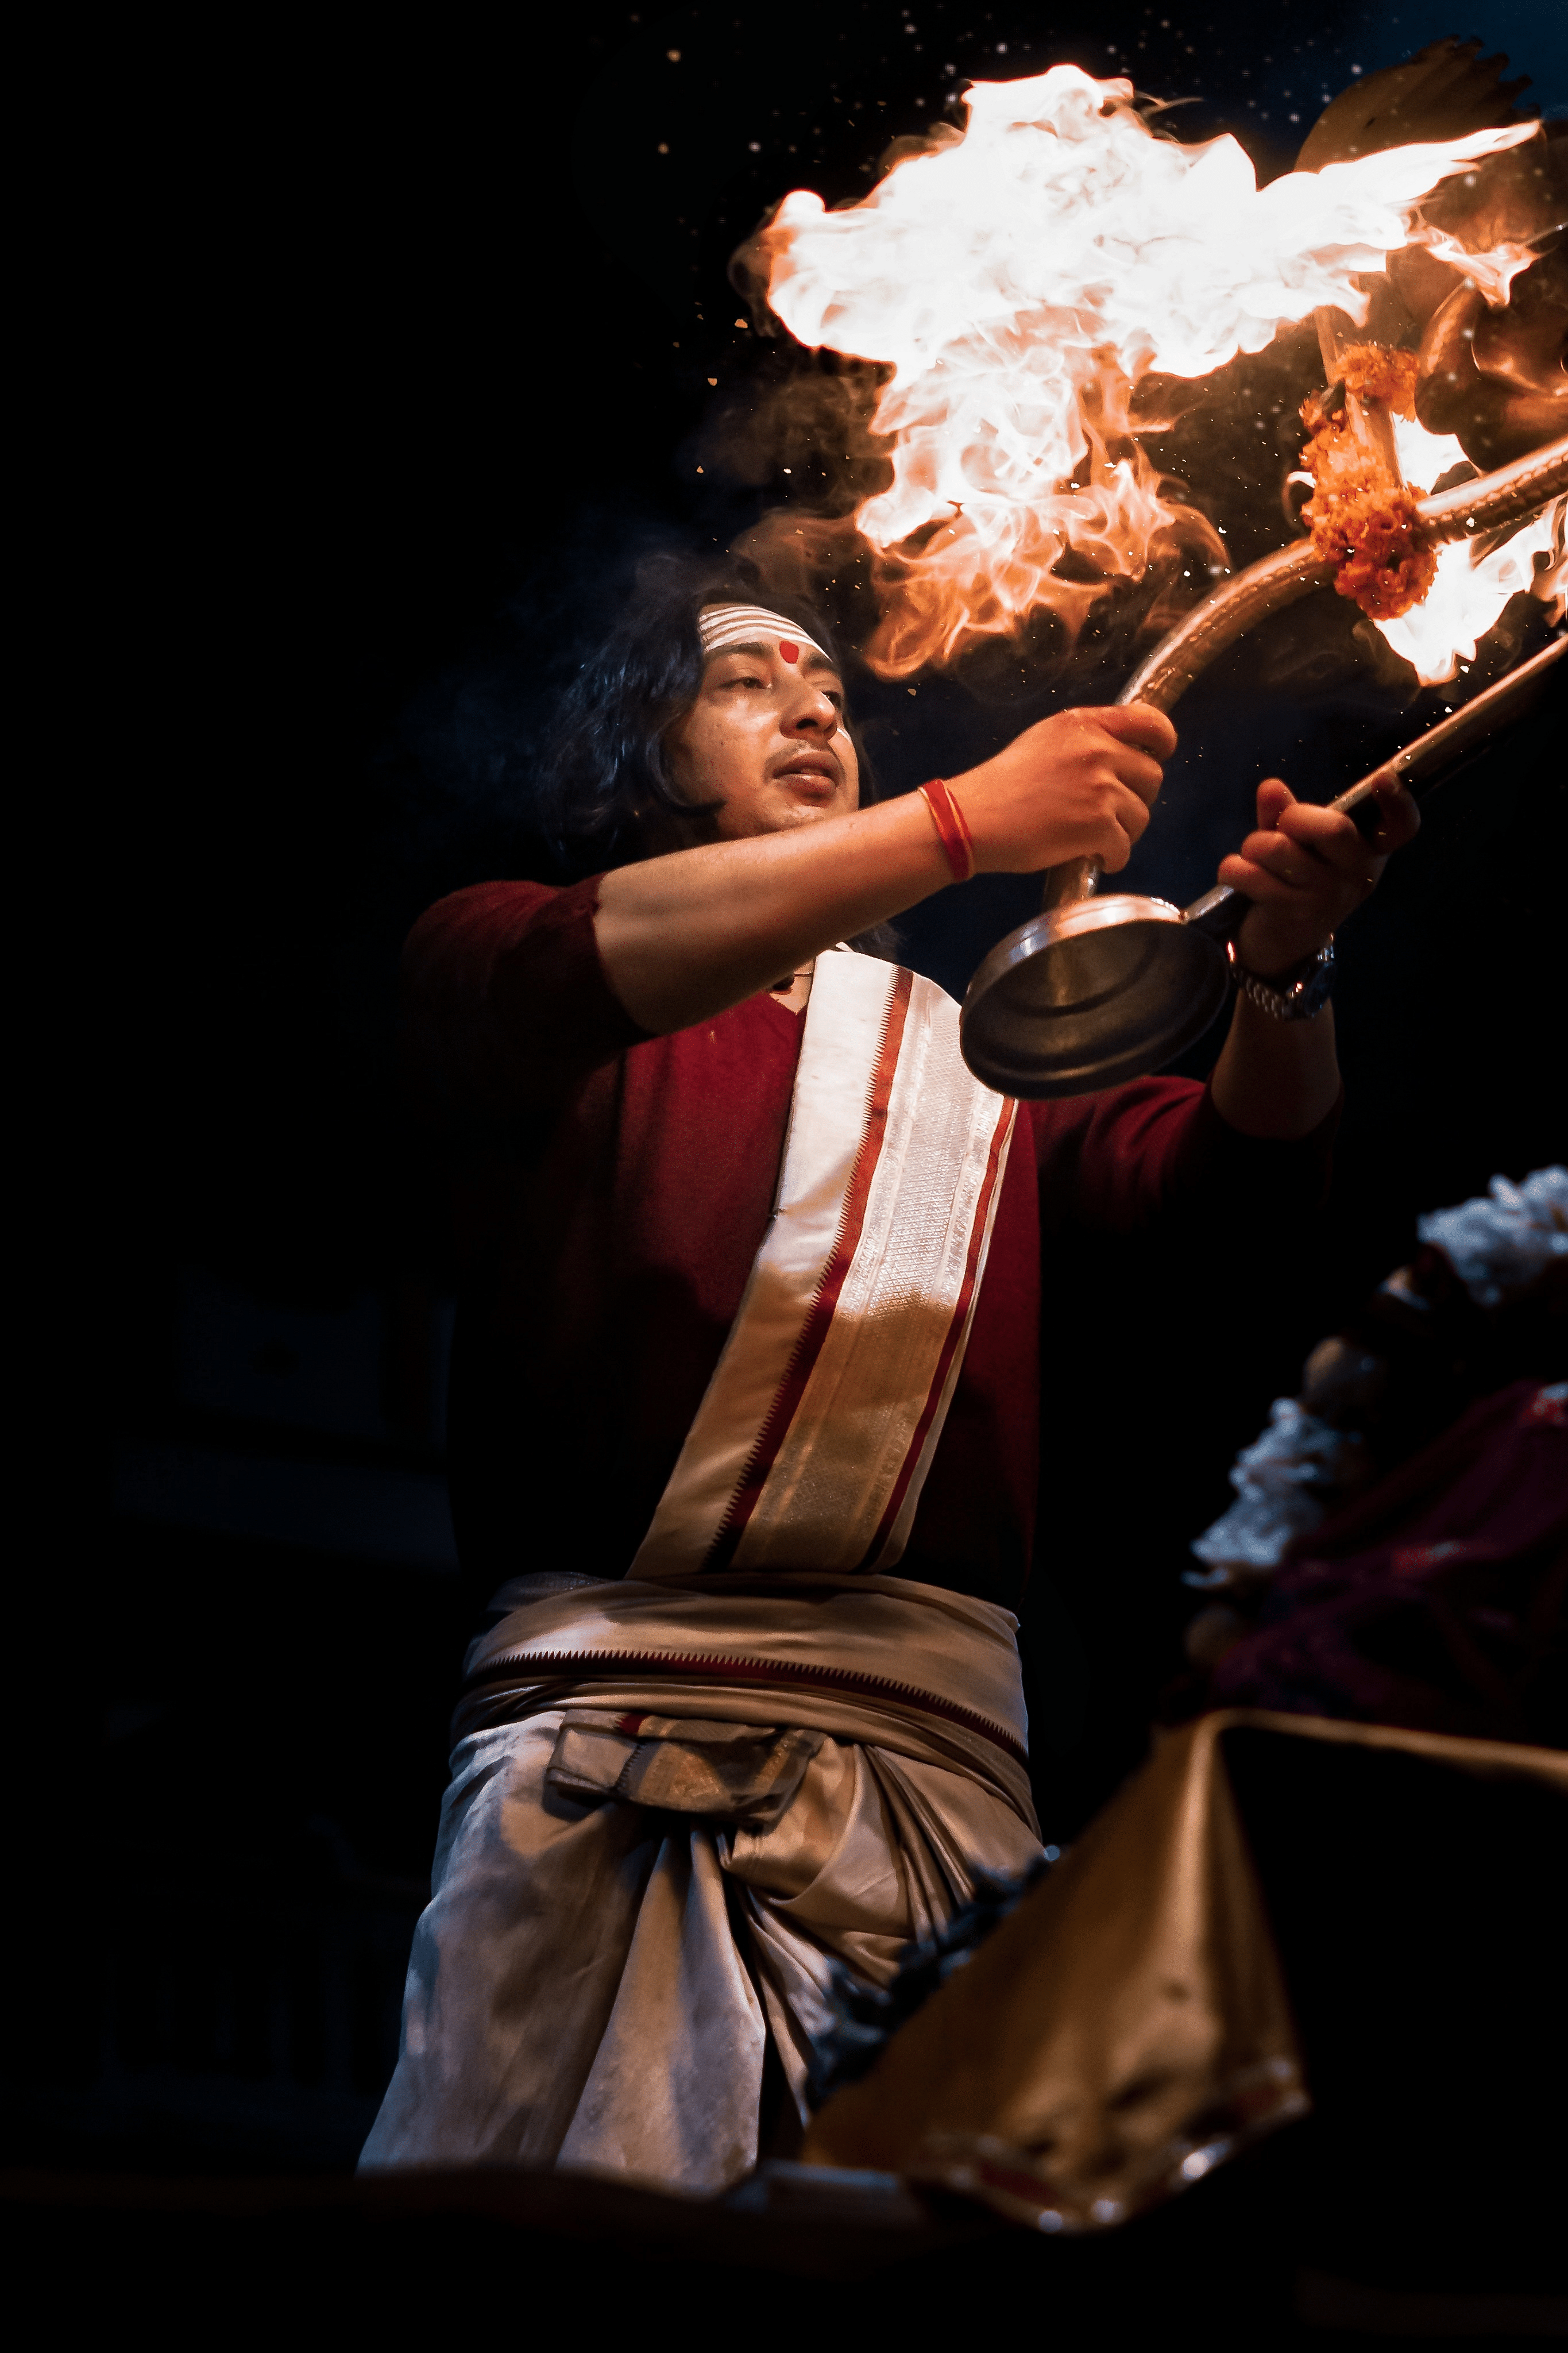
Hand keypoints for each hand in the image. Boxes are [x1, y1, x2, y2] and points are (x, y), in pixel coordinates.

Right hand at [948, 704, 1176, 875]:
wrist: (971, 818)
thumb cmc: (1000, 785)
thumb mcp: (1043, 741)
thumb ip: (1085, 740)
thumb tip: (1121, 754)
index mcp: (1084, 725)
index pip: (1150, 722)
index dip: (1162, 741)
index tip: (1158, 754)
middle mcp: (1097, 751)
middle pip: (1151, 775)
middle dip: (1136, 798)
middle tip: (1109, 813)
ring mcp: (1100, 789)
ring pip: (1141, 816)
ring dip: (1122, 832)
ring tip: (1091, 838)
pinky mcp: (1097, 826)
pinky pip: (1124, 848)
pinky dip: (1111, 858)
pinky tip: (1090, 856)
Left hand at [1221, 777, 1419, 976]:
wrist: (1283, 944)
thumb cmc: (1297, 880)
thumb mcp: (1300, 843)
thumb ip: (1287, 813)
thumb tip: (1270, 787)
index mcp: (1370, 849)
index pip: (1401, 826)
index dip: (1397, 801)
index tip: (1382, 778)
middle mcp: (1358, 873)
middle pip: (1334, 828)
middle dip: (1293, 817)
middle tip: (1279, 828)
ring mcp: (1328, 897)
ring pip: (1280, 847)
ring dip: (1254, 845)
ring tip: (1253, 856)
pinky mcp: (1294, 914)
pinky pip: (1251, 875)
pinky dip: (1232, 868)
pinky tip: (1236, 875)